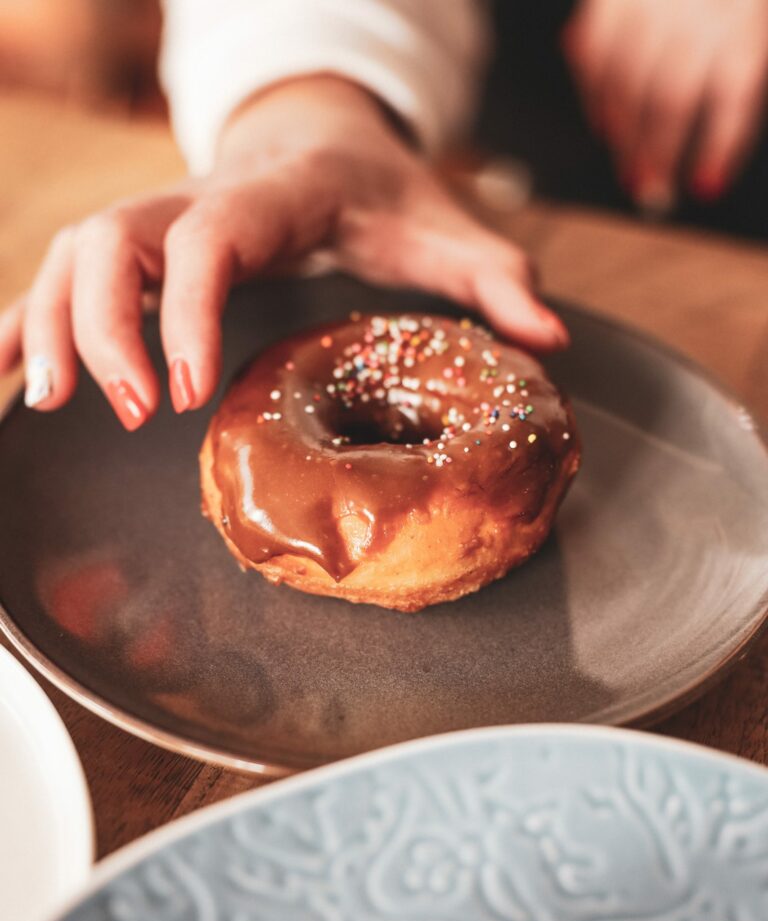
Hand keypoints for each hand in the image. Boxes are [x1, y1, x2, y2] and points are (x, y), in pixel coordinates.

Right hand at [0, 76, 566, 428]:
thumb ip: (495, 276)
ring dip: (47, 324)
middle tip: (127, 411)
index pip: (206, 243)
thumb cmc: (382, 192)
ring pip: (69, 254)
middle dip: (100, 325)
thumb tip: (549, 338)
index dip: (187, 311)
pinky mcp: (139, 248)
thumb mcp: (445, 226)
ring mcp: (156, 220)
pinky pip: (62, 276)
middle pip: (110, 241)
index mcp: (270, 196)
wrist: (326, 140)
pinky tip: (5, 373)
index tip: (189, 391)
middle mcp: (195, 200)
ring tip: (44, 404)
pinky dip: (26, 319)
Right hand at [564, 0, 767, 207]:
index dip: (718, 145)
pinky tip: (604, 126)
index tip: (705, 186)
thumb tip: (706, 177)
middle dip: (658, 152)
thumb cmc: (716, 11)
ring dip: (624, 138)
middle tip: (651, 190)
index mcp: (742, 19)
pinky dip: (594, 101)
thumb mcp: (743, 41)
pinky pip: (592, 57)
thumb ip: (731, 100)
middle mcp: (698, 3)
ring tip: (629, 170)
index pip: (732, 91)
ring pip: (627, 83)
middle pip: (672, 95)